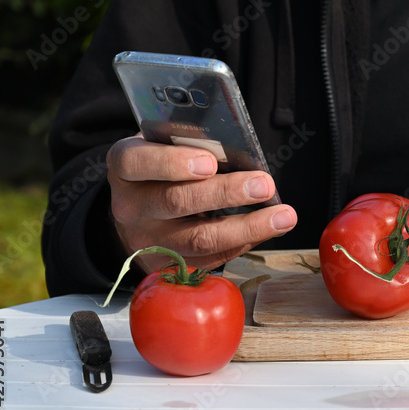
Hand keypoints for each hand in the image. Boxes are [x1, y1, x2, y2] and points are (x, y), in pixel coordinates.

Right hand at [106, 135, 297, 273]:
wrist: (140, 209)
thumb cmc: (164, 166)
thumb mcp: (165, 146)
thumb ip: (190, 144)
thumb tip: (242, 154)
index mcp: (124, 166)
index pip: (137, 163)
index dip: (172, 163)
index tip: (210, 162)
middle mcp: (130, 206)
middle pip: (176, 202)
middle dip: (225, 193)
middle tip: (264, 185)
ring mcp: (147, 241)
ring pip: (198, 238)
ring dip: (247, 227)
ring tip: (283, 216)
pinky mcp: (167, 265)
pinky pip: (211, 258)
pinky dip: (245, 242)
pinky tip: (270, 228)